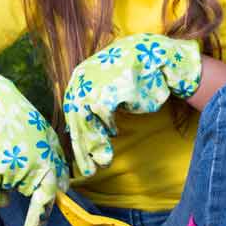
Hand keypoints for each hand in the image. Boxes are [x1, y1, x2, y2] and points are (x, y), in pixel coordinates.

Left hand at [63, 35, 202, 177]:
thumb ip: (92, 105)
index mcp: (79, 78)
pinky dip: (108, 126)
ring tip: (102, 161)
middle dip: (82, 147)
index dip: (76, 135)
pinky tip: (114, 132)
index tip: (80, 155)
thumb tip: (82, 131)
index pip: (71, 111)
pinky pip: (103, 114)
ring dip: (95, 144)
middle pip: (76, 119)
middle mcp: (83, 80)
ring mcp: (95, 84)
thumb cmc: (130, 75)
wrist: (154, 56)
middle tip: (88, 169)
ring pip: (87, 121)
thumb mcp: (106, 87)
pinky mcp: (110, 89)